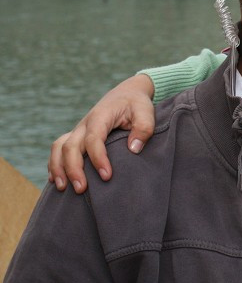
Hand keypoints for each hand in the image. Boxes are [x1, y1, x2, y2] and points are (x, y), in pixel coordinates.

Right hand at [48, 74, 156, 193]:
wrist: (126, 93)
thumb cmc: (136, 104)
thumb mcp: (146, 111)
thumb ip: (143, 128)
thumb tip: (133, 149)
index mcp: (101, 116)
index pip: (94, 139)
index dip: (98, 159)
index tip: (107, 176)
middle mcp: (84, 124)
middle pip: (71, 147)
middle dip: (73, 169)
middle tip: (81, 189)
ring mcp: (78, 130)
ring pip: (59, 148)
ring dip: (58, 168)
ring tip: (62, 189)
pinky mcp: (77, 136)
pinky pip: (58, 149)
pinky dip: (54, 164)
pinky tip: (57, 180)